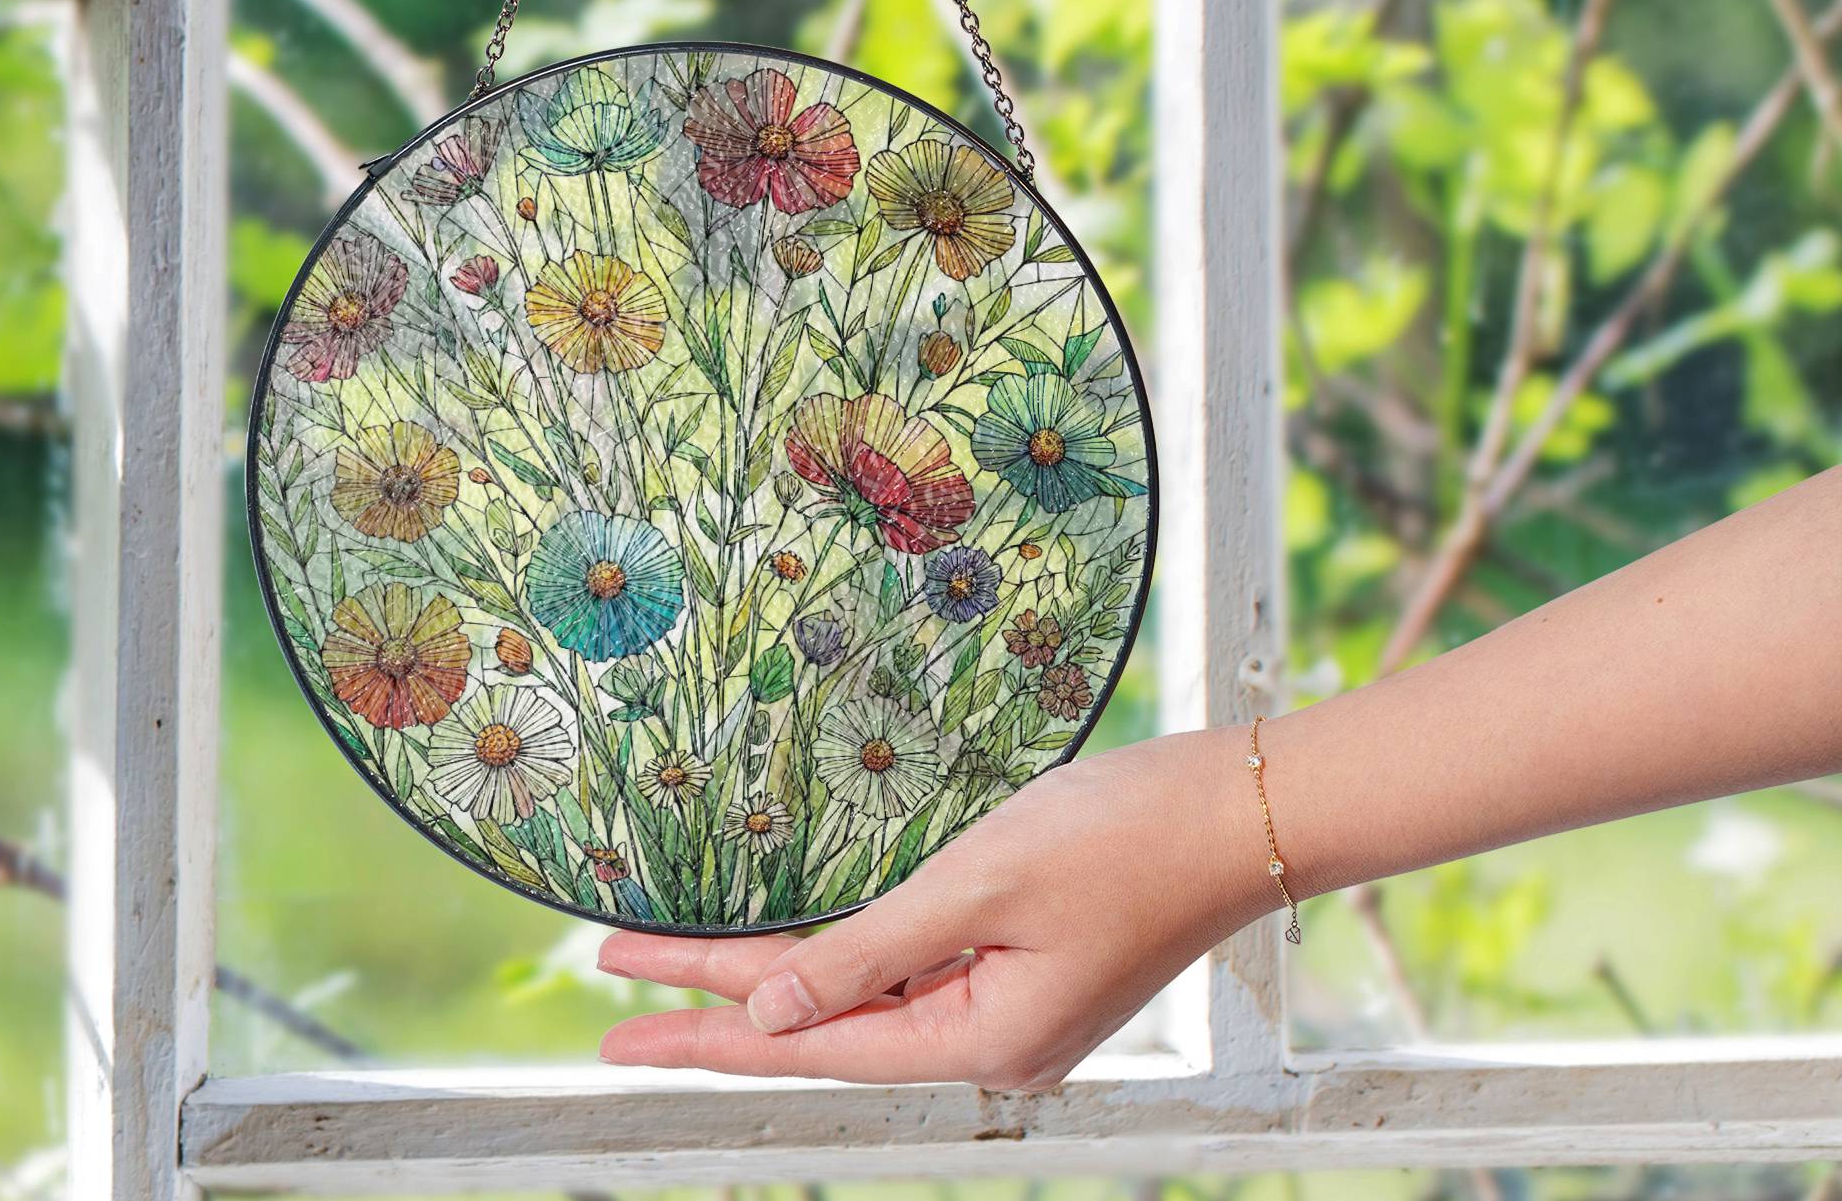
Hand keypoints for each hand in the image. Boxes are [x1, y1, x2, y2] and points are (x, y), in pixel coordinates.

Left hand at [596, 728, 1265, 1088]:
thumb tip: (771, 1010)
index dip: (705, 1015)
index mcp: (980, 1041)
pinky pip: (910, 976)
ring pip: (865, 1004)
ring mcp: (1013, 1012)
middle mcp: (992, 1045)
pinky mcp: (1029, 970)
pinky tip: (804, 953)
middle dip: (719, 1010)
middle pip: (825, 1031)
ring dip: (777, 986)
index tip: (615, 1009)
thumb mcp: (978, 883)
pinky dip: (845, 962)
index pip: (807, 1037)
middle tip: (615, 1006)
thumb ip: (868, 950)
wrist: (1240, 810)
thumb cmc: (1119, 834)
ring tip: (686, 976)